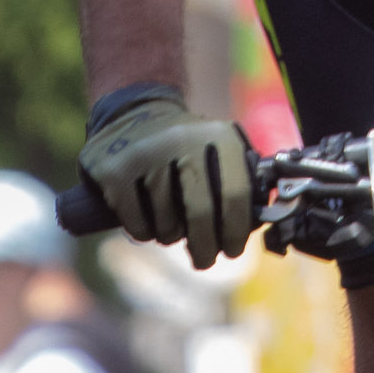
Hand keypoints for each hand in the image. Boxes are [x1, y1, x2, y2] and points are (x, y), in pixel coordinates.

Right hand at [80, 84, 253, 268]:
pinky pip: (138, 224)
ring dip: (170, 236)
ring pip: (167, 223)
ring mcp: (146, 153)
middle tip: (204, 261)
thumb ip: (241, 181)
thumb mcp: (219, 149)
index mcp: (219, 136)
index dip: (236, 230)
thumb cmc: (187, 147)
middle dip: (205, 248)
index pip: (236, 194)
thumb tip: (258, 226)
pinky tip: (147, 221)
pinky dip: (144, 232)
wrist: (134, 112)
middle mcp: (183, 139)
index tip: (232, 250)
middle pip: (202, 213)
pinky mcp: (115, 170)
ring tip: (169, 223)